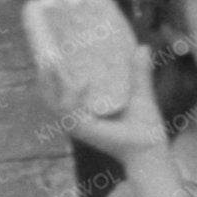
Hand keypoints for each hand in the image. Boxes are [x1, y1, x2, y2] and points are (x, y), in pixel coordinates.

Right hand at [34, 15, 168, 159]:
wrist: (151, 149)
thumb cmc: (145, 127)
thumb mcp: (139, 93)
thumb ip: (139, 73)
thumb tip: (143, 46)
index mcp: (84, 112)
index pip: (59, 92)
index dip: (50, 75)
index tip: (50, 53)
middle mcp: (75, 119)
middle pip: (49, 96)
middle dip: (44, 76)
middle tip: (47, 53)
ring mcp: (77, 125)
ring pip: (54, 102)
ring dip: (51, 82)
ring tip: (52, 62)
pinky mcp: (84, 130)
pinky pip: (71, 111)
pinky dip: (74, 96)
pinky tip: (82, 81)